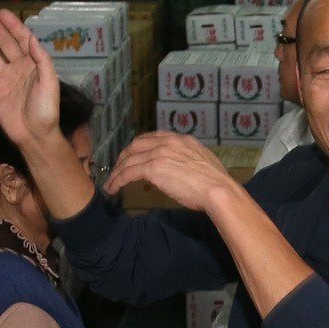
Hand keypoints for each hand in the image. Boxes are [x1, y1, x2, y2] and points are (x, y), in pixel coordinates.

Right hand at [0, 9, 61, 150]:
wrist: (35, 135)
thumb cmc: (46, 109)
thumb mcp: (50, 83)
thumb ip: (42, 60)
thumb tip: (32, 38)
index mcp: (32, 63)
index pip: (21, 39)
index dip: (12, 25)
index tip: (2, 12)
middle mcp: (17, 67)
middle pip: (3, 43)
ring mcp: (4, 79)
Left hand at [104, 132, 237, 212]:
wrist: (218, 189)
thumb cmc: (216, 183)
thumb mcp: (203, 164)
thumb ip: (188, 162)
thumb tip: (182, 172)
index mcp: (182, 140)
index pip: (153, 138)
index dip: (139, 148)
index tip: (133, 157)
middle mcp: (169, 142)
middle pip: (136, 145)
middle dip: (124, 157)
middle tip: (118, 169)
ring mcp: (160, 153)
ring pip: (129, 159)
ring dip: (117, 171)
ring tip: (111, 183)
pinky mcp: (153, 168)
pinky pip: (128, 172)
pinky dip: (117, 180)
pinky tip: (113, 188)